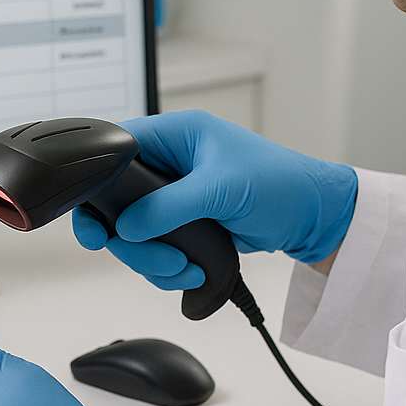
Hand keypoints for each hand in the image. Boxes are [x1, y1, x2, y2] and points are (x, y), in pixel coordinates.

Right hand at [72, 110, 357, 288]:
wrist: (312, 217)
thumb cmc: (280, 184)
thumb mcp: (221, 189)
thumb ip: (168, 206)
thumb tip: (127, 226)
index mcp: (176, 135)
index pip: (116, 149)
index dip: (98, 182)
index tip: (94, 219)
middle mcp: (169, 163)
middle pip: (118, 202)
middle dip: (131, 239)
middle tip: (149, 256)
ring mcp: (173, 196)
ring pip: (133, 233)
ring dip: (152, 259)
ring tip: (184, 268)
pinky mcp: (182, 224)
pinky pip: (153, 248)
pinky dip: (166, 268)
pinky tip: (191, 271)